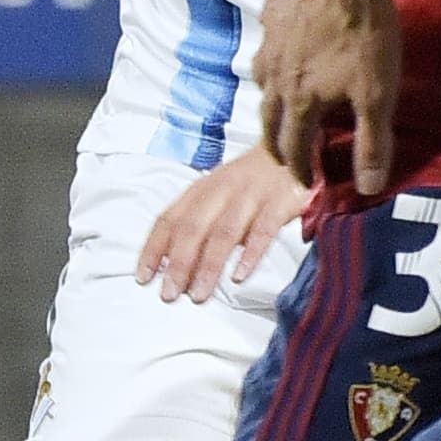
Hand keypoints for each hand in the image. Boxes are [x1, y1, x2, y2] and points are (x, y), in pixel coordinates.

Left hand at [138, 146, 311, 300]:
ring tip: (200, 294)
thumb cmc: (255, 178)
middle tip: (170, 294)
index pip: (169, 220)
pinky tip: (240, 276)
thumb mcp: (221, 191)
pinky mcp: (280, 201)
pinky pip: (263, 230)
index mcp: (202, 188)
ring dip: (209, 266)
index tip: (143, 278)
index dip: (153, 249)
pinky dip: (250, 254)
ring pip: (223, 233)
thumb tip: (178, 263)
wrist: (297, 146)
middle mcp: (222, 190)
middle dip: (178, 264)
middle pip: (193, 228)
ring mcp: (251, 195)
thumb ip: (202, 221)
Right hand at [253, 0, 398, 194]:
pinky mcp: (271, 11)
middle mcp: (275, 75)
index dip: (299, 169)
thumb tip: (368, 188)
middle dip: (275, 142)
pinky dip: (275, 56)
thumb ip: (371, 142)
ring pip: (262, 79)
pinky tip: (286, 48)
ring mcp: (268, 41)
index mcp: (300, 100)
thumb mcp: (377, 93)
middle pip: (268, 118)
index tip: (305, 183)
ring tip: (282, 106)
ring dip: (271, 100)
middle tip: (283, 155)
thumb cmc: (364, 33)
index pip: (292, 147)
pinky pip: (268, 41)